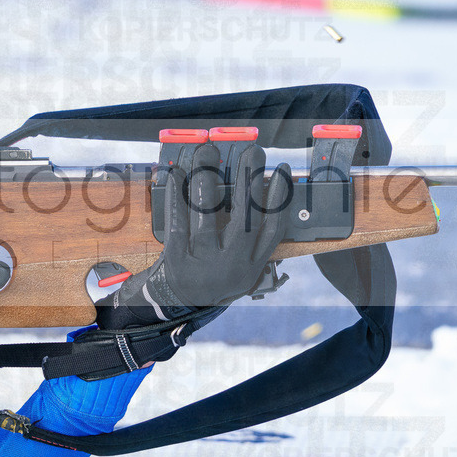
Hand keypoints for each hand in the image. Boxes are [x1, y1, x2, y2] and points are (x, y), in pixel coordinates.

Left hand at [97, 142, 288, 330]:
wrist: (179, 305)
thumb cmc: (214, 276)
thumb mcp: (243, 268)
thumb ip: (256, 240)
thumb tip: (270, 192)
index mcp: (253, 265)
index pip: (273, 229)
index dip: (280, 198)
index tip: (281, 170)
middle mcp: (232, 265)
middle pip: (245, 217)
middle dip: (249, 180)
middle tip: (252, 150)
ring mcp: (204, 263)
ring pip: (207, 216)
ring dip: (207, 179)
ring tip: (208, 152)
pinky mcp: (176, 259)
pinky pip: (177, 222)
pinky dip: (176, 196)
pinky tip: (177, 174)